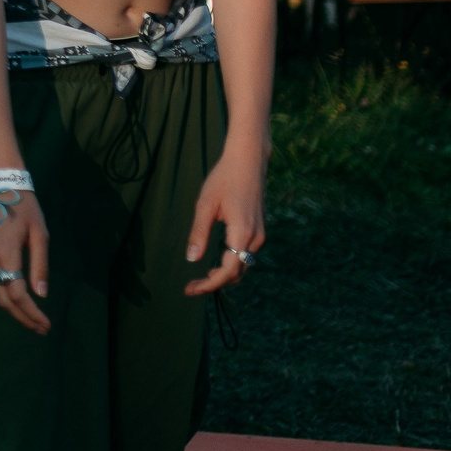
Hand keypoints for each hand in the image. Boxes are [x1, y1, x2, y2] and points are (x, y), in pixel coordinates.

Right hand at [0, 187, 51, 334]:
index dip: (32, 312)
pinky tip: (19, 301)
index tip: (46, 324)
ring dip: (14, 310)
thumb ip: (40, 265)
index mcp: (6, 253)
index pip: (17, 293)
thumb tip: (42, 294)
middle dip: (23, 317)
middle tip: (41, 329)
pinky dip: (4, 296)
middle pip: (3, 299)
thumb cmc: (24, 207)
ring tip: (32, 320)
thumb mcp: (40, 234)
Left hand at [183, 147, 265, 295]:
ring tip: (200, 278)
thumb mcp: (205, 204)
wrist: (248, 161)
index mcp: (242, 233)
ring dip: (223, 276)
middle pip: (237, 273)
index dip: (209, 284)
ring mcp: (259, 235)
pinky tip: (215, 264)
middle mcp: (255, 238)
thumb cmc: (224, 179)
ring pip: (243, 266)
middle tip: (190, 287)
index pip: (228, 271)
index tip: (190, 289)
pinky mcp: (258, 231)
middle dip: (214, 283)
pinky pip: (245, 256)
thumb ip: (199, 233)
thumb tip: (192, 259)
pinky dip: (231, 264)